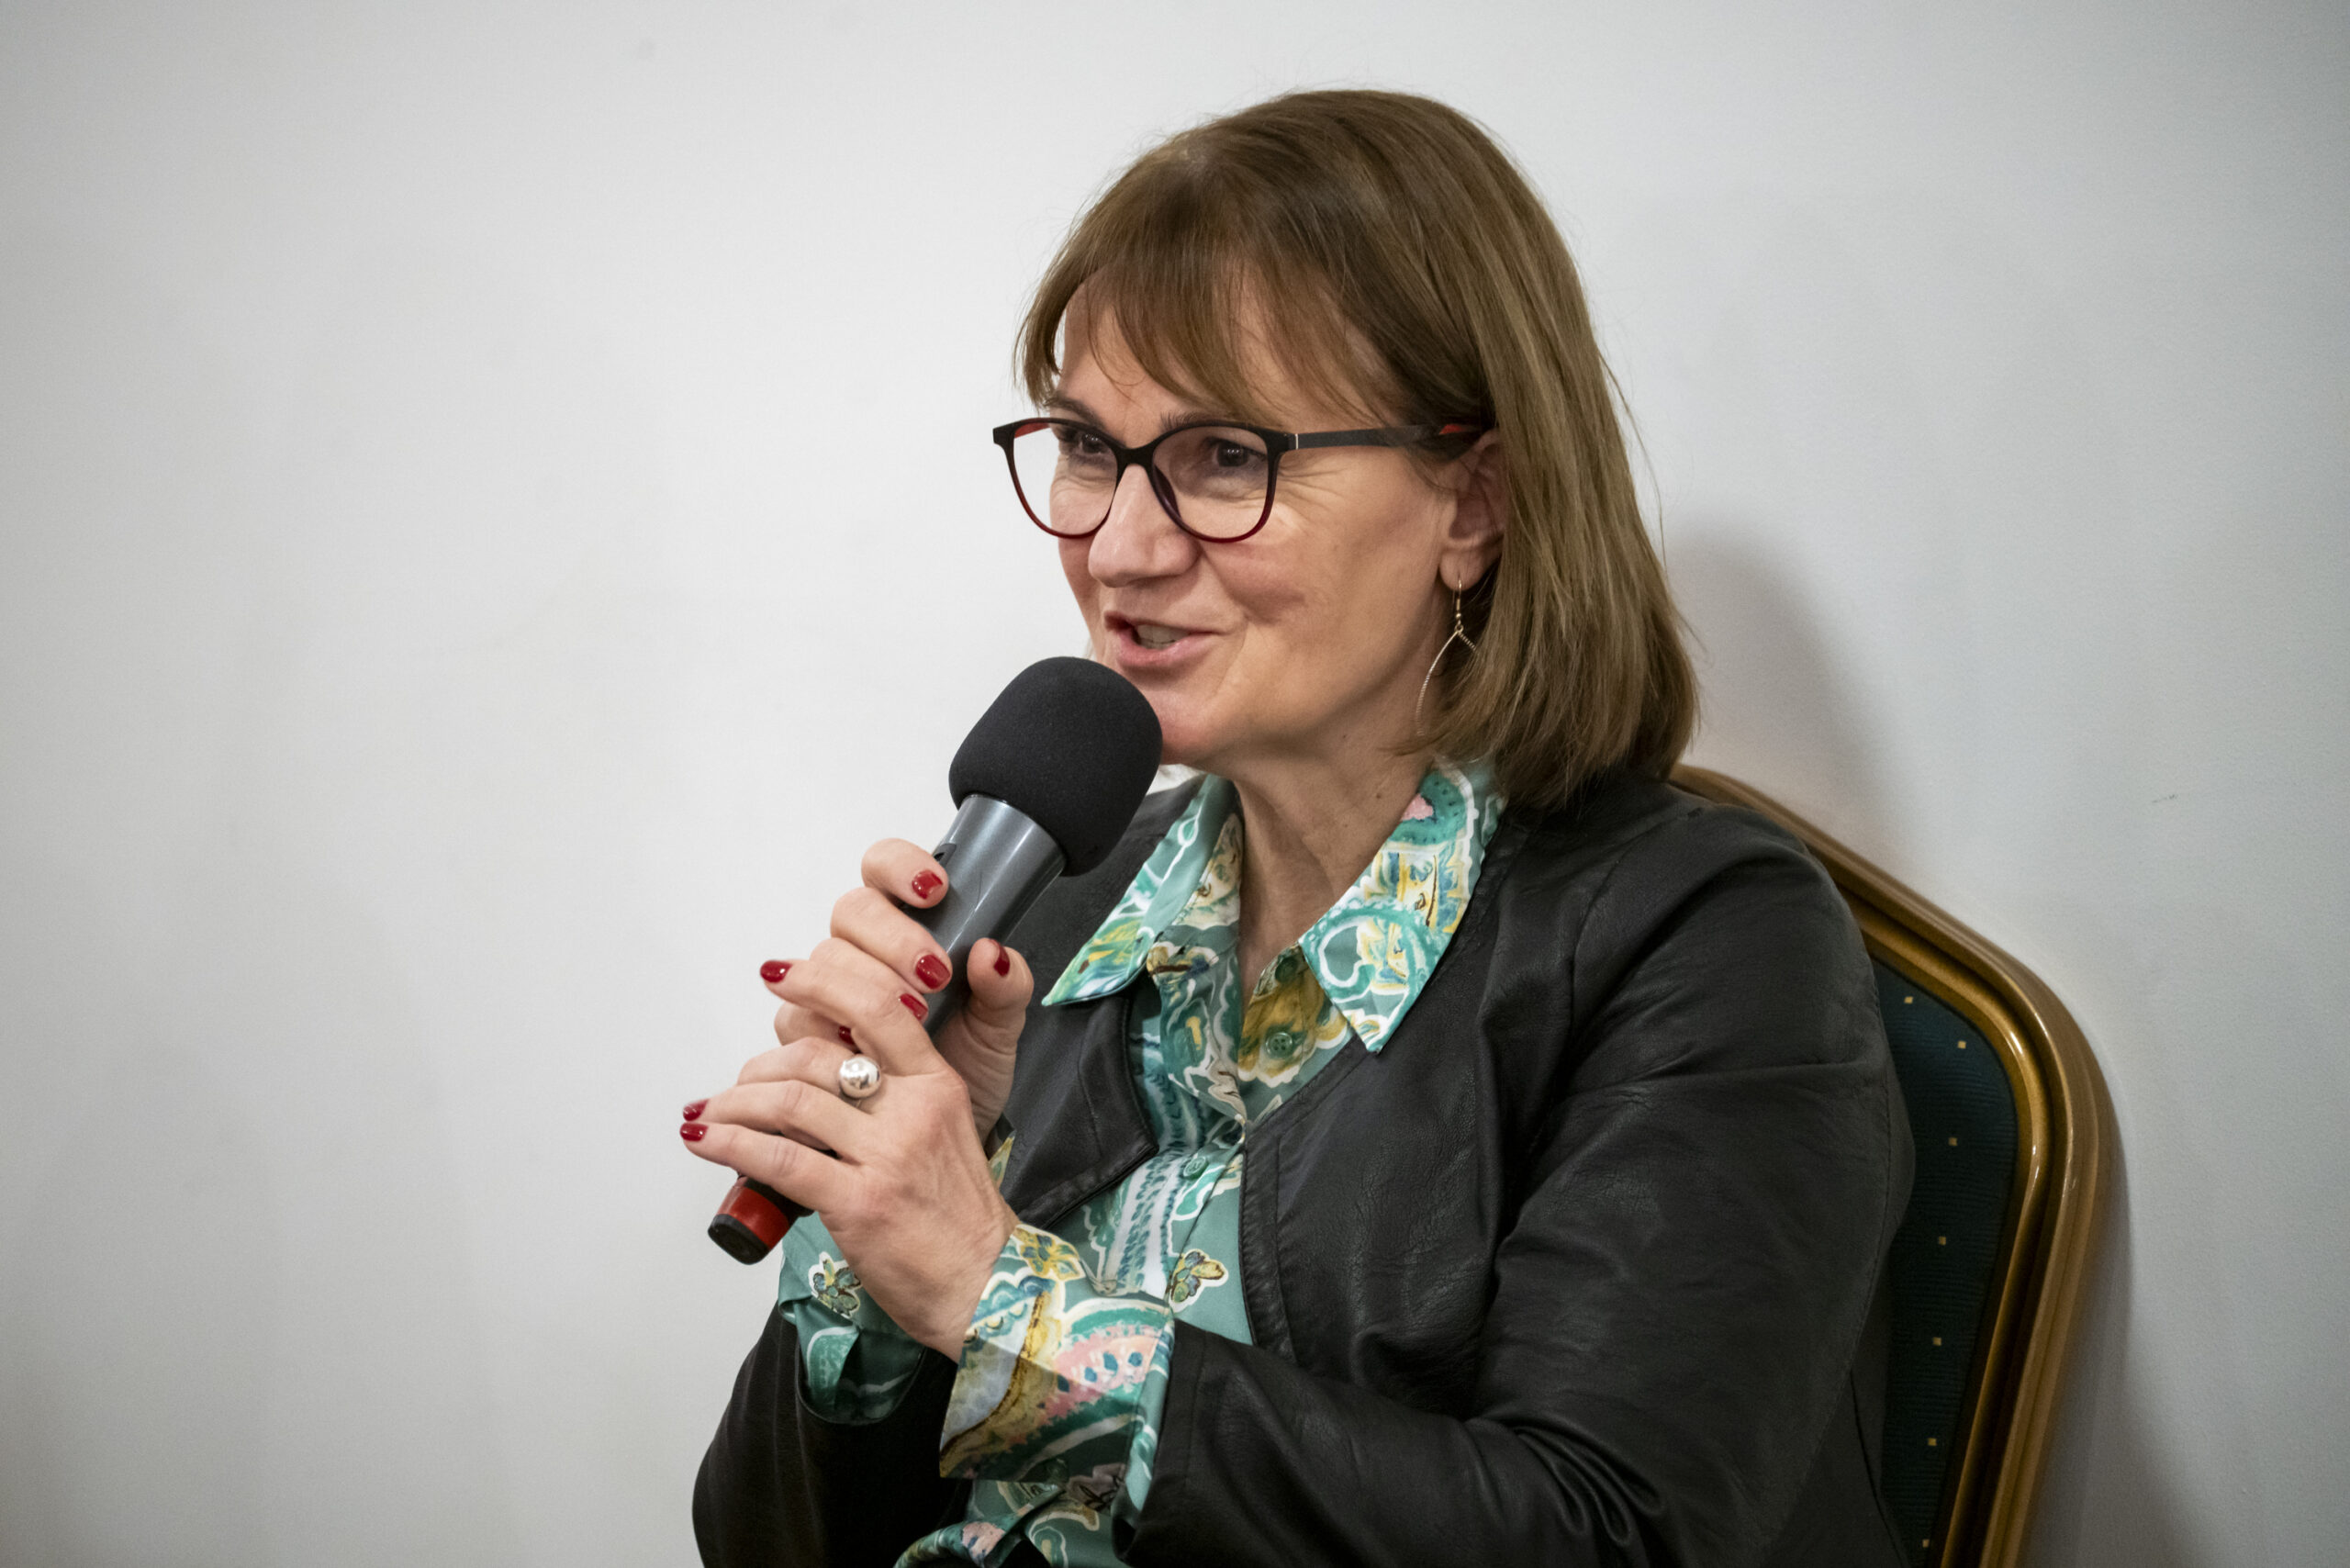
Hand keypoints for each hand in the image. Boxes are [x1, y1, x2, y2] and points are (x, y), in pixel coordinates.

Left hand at [678, 842, 1033, 1355]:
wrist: (985, 1285)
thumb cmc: (956, 1219)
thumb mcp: (943, 1135)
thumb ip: (894, 1099)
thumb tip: (822, 1081)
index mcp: (936, 1084)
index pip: (878, 1008)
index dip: (820, 984)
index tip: (780, 977)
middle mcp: (913, 1110)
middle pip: (817, 1056)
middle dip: (759, 1066)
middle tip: (735, 1086)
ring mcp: (886, 1156)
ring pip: (790, 1101)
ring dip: (733, 1104)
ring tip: (709, 1116)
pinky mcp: (858, 1202)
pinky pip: (778, 1159)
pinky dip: (729, 1145)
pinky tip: (705, 1141)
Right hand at [764, 839, 1032, 1137]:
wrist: (940, 1135)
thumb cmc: (966, 1068)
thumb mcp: (999, 1029)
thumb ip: (1006, 987)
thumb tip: (993, 952)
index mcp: (907, 927)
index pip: (884, 868)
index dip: (901, 867)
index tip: (934, 889)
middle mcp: (860, 951)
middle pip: (851, 912)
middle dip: (893, 938)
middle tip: (933, 975)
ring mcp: (827, 991)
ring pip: (822, 961)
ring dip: (867, 985)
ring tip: (915, 1016)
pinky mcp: (804, 1035)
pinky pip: (797, 1018)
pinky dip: (831, 1030)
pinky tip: (864, 1047)